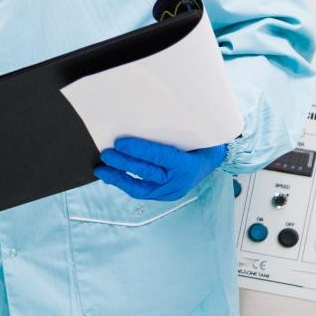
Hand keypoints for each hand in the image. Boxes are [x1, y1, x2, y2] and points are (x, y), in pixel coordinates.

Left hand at [94, 137, 227, 200]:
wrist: (213, 158)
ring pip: (140, 187)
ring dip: (118, 178)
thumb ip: (168, 128)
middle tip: (106, 153)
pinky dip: (125, 184)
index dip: (138, 150)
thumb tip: (137, 119)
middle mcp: (180, 180)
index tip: (120, 142)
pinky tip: (112, 177)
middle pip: (147, 172)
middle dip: (123, 163)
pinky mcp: (165, 196)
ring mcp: (172, 191)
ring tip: (102, 169)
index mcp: (188, 163)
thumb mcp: (191, 130)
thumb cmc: (200, 140)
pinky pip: (141, 192)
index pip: (160, 156)